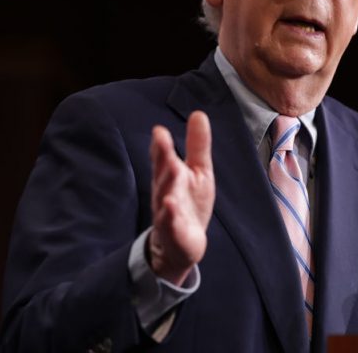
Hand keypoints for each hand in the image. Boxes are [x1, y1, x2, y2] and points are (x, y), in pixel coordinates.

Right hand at [148, 111, 214, 285]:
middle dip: (161, 156)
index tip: (159, 130)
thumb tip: (198, 113)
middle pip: (162, 172)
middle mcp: (165, 191)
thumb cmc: (189, 203)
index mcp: (170, 175)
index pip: (163, 157)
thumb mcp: (198, 171)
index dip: (161, 145)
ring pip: (164, 195)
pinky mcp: (173, 232)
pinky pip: (169, 223)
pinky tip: (170, 205)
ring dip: (166, 183)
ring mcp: (167, 212)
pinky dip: (169, 214)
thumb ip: (197, 145)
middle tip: (160, 139)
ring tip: (171, 169)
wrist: (183, 244)